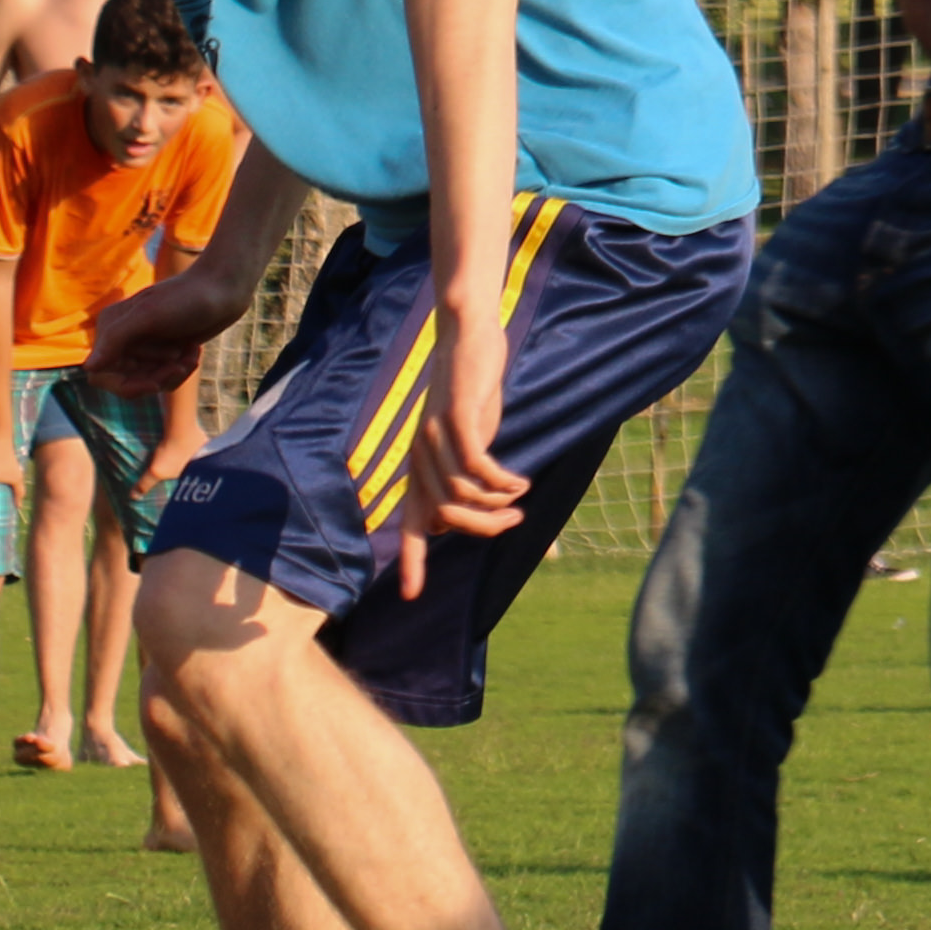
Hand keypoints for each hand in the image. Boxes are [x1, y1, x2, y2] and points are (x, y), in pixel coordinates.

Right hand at [84, 264, 246, 397]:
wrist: (222, 289)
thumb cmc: (186, 298)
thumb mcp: (149, 316)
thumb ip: (116, 339)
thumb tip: (88, 367)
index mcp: (110, 327)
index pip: (100, 374)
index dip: (125, 385)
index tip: (154, 384)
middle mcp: (122, 338)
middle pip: (128, 382)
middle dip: (156, 376)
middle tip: (180, 361)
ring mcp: (144, 346)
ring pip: (149, 382)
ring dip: (172, 373)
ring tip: (190, 352)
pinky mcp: (164, 352)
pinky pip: (165, 378)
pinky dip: (182, 369)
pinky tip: (194, 352)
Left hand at [391, 302, 528, 602]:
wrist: (468, 334)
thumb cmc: (470, 386)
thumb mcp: (466, 434)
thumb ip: (463, 468)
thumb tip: (473, 505)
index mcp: (420, 464)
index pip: (412, 522)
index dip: (411, 560)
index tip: (409, 595)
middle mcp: (421, 455)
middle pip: (448, 517)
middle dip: (484, 529)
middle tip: (515, 522)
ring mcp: (435, 437)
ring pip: (463, 496)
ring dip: (498, 504)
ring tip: (520, 496)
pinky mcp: (457, 419)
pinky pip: (478, 468)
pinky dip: (502, 482)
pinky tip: (520, 480)